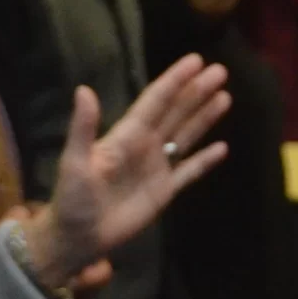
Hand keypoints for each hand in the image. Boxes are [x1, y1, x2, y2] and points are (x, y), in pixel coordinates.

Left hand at [22, 56, 232, 289]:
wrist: (78, 237)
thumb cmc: (72, 198)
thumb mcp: (73, 161)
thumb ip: (83, 128)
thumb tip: (84, 89)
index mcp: (126, 135)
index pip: (155, 101)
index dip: (175, 80)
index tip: (195, 60)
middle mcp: (144, 146)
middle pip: (175, 112)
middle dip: (196, 92)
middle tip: (220, 70)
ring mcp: (156, 168)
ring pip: (185, 136)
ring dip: (204, 117)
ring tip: (225, 97)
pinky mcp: (164, 192)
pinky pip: (189, 172)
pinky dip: (205, 160)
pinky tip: (223, 148)